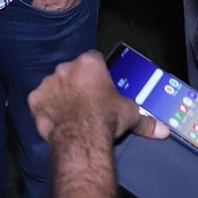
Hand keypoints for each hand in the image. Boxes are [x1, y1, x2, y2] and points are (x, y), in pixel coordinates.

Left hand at [17, 0, 90, 11]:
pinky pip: (69, 7)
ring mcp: (68, 3)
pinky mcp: (77, 1)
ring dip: (54, 7)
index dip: (34, 3)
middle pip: (47, 12)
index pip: (36, 7)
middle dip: (44, 7)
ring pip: (58, 11)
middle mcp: (56, 4)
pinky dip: (65, 5)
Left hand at [30, 52, 160, 143]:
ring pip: (54, 85)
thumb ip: (145, 119)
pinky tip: (56, 120)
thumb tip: (162, 130)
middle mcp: (66, 67)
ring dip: (60, 96)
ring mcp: (49, 82)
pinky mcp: (35, 99)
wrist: (81, 136)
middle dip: (78, 84)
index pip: (94, 60)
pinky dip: (46, 109)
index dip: (98, 73)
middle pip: (72, 71)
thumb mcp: (130, 114)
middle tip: (87, 103)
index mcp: (89, 63)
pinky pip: (40, 101)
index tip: (101, 86)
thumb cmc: (106, 118)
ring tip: (71, 114)